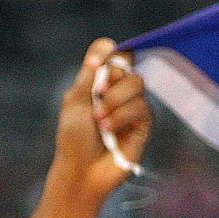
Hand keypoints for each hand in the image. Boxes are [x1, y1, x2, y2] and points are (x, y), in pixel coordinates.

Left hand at [53, 39, 149, 203]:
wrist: (83, 168)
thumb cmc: (74, 137)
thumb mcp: (76, 101)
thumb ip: (91, 75)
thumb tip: (108, 49)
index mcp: (99, 81)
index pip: (113, 53)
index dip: (107, 52)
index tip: (94, 65)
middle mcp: (119, 90)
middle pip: (128, 66)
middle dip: (111, 82)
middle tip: (97, 99)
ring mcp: (133, 106)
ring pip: (138, 85)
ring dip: (115, 101)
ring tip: (99, 120)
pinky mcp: (144, 124)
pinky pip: (141, 108)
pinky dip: (121, 116)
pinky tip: (108, 130)